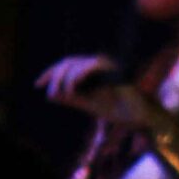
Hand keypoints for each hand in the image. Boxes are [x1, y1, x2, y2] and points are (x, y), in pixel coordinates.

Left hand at [40, 56, 154, 129]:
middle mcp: (97, 64)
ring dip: (65, 79)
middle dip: (54, 75)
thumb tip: (50, 95)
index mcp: (92, 71)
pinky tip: (72, 88)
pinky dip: (78, 76)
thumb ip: (72, 99)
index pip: (67, 65)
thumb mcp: (89, 105)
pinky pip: (90, 67)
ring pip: (76, 64)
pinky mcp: (113, 68)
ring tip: (63, 94)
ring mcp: (106, 65)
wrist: (141, 117)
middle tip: (47, 91)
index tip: (37, 84)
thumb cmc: (120, 111)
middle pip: (68, 61)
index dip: (50, 73)